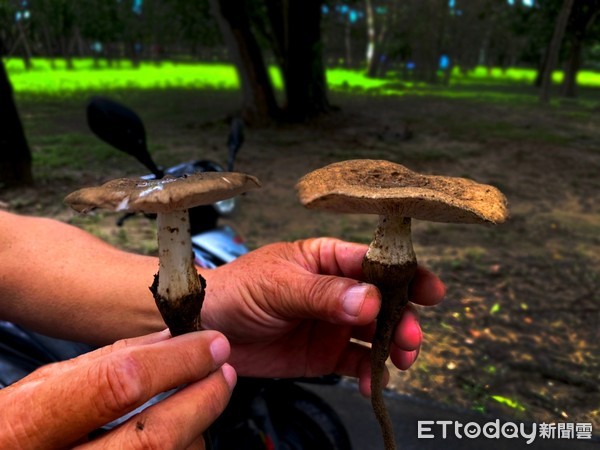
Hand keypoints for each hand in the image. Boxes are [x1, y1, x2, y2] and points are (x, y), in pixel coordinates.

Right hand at [0, 330, 235, 448]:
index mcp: (30, 424)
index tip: (212, 344)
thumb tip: (174, 337)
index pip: (121, 384)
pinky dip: (184, 448)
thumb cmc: (18, 427)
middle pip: (156, 437)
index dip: (177, 361)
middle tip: (223, 373)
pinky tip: (181, 433)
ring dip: (196, 429)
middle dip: (203, 399)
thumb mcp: (48, 384)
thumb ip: (111, 360)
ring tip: (196, 404)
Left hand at [201, 238, 444, 394]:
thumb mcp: (278, 286)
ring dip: (394, 346)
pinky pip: (357, 363)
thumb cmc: (236, 291)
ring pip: (377, 333)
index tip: (429, 290)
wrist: (205, 330)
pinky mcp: (325, 353)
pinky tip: (372, 382)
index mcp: (327, 259)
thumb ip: (323, 294)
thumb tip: (370, 299)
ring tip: (400, 361)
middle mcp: (337, 290)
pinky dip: (371, 373)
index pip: (374, 261)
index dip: (405, 273)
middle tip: (410, 337)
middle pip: (385, 300)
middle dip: (404, 317)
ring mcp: (333, 323)